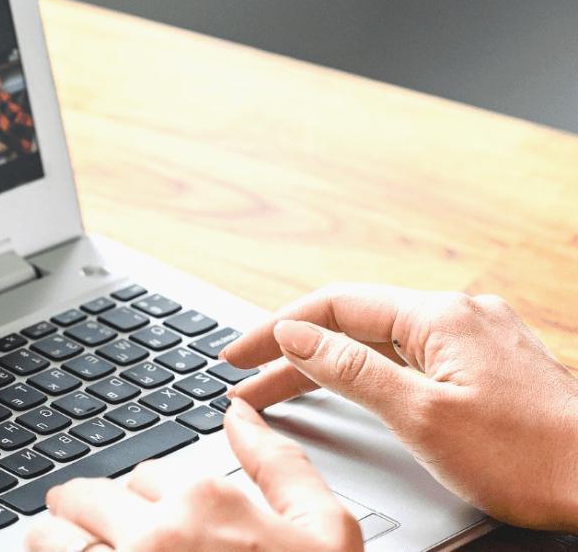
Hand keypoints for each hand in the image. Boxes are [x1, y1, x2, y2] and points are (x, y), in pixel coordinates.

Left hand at [27, 398, 361, 551]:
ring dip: (53, 539)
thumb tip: (240, 414)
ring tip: (55, 543)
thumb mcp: (327, 533)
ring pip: (52, 536)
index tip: (156, 515)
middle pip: (88, 498)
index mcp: (207, 502)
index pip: (148, 474)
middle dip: (86, 508)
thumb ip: (280, 466)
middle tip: (88, 525)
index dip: (150, 495)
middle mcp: (154, 535)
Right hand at [221, 284, 577, 530]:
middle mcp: (458, 315)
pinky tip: (348, 389)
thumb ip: (351, 370)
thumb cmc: (529, 459)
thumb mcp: (422, 416)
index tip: (237, 355)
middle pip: (354, 324)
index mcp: (440, 316)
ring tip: (278, 393)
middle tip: (245, 383)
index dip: (276, 329)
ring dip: (328, 365)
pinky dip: (369, 373)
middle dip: (294, 354)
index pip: (335, 305)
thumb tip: (296, 333)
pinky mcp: (488, 365)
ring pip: (381, 342)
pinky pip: (411, 357)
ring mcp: (476, 338)